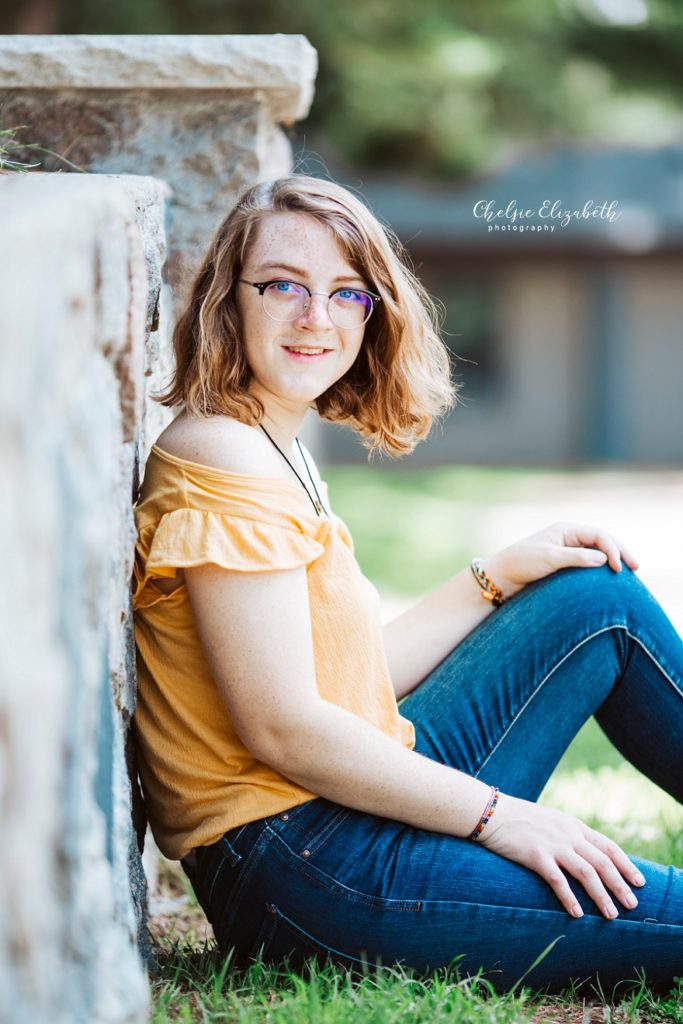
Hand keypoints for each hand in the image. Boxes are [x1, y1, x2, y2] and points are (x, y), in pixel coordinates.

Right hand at [479, 794, 645, 917]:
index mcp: (573, 826)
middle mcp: (568, 834)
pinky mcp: (535, 855)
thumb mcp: (550, 821)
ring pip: (586, 872)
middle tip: (633, 905)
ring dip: (601, 896)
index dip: (625, 865)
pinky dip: (569, 898)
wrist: (491, 812)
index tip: (639, 882)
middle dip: (620, 885)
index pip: (608, 846)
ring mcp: (553, 844)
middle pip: (602, 862)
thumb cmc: (519, 819)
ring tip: (611, 915)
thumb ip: (568, 835)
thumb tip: (585, 854)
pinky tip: (576, 914)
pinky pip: (558, 880)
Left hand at [484, 521, 638, 598]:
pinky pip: (589, 565)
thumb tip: (603, 559)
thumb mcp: (549, 558)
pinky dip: (602, 570)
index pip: (599, 535)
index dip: (613, 549)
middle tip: (636, 567)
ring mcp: (568, 552)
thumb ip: (576, 557)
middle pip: (603, 542)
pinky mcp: (565, 566)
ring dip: (614, 561)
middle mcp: (569, 538)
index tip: (618, 568)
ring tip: (629, 573)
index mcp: (566, 530)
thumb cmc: (521, 564)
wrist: (501, 577)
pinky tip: (610, 580)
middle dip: (620, 552)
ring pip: (598, 553)